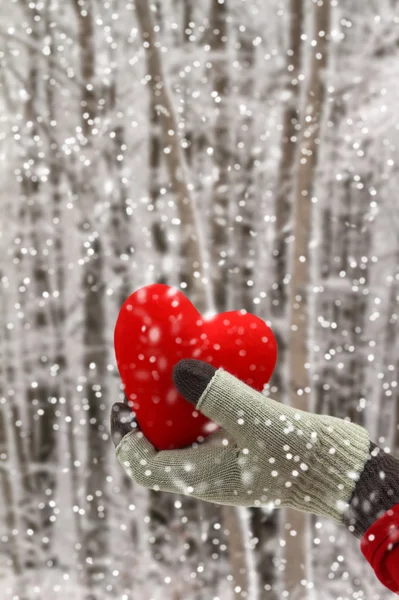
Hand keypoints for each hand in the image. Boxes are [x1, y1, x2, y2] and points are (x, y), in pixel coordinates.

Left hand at [110, 359, 369, 521]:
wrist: (340, 471)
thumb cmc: (300, 454)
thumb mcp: (258, 421)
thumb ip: (219, 395)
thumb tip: (177, 370)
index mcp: (199, 477)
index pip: (142, 465)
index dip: (125, 435)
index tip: (124, 402)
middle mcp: (207, 474)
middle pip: (159, 449)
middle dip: (148, 417)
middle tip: (149, 381)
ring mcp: (225, 465)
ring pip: (183, 440)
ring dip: (174, 411)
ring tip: (175, 376)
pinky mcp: (243, 453)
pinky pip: (208, 433)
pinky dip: (200, 410)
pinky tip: (211, 382)